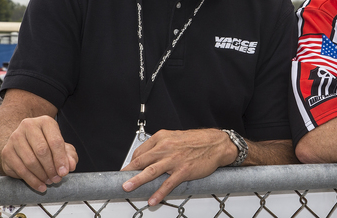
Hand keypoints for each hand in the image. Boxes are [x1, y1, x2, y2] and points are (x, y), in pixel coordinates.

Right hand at [0, 115, 77, 191]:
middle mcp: (28, 126)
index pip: (55, 141)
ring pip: (30, 161)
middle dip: (51, 168)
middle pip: (42, 151)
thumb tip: (71, 166)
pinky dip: (32, 180)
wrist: (24, 142)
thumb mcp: (62, 147)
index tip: (64, 172)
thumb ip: (70, 155)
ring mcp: (15, 138)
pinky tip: (40, 185)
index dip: (61, 159)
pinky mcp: (6, 152)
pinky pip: (20, 169)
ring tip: (49, 181)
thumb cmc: (47, 143)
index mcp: (45, 122)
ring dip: (42, 175)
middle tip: (57, 179)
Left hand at [121, 128, 235, 205]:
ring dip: (137, 180)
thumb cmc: (197, 141)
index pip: (141, 152)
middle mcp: (166, 147)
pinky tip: (153, 200)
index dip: (131, 163)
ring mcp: (174, 159)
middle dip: (128, 172)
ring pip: (151, 171)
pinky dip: (159, 193)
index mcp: (162, 138)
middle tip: (119, 181)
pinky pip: (168, 183)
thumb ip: (161, 146)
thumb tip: (147, 158)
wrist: (216, 143)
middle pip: (142, 161)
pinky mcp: (183, 170)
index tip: (126, 171)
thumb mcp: (175, 137)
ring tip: (128, 188)